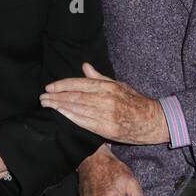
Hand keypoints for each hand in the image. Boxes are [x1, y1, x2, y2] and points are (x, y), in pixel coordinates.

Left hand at [40, 63, 169, 144]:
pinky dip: (71, 117)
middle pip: (75, 97)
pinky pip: (85, 122)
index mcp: (108, 87)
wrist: (153, 120)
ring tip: (47, 105)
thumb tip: (85, 67)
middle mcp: (106, 99)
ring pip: (77, 109)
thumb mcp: (119, 85)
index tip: (49, 88)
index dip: (62, 85)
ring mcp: (106, 114)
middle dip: (56, 97)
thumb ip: (99, 78)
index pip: (80, 84)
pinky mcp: (107, 129)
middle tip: (42, 98)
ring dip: (59, 107)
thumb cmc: (135, 102)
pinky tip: (61, 115)